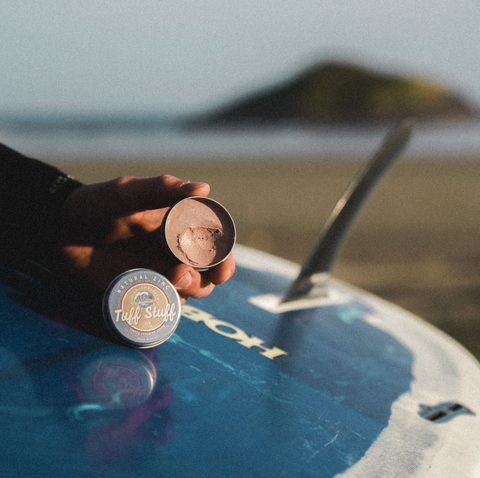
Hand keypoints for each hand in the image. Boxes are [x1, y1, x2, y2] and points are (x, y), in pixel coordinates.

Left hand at [58, 174, 234, 303]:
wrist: (61, 230)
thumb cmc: (97, 205)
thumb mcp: (129, 192)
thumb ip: (163, 189)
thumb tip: (203, 188)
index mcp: (180, 228)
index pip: (214, 244)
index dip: (224, 257)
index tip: (222, 267)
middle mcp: (175, 252)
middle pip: (208, 274)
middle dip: (206, 279)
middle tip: (181, 273)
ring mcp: (158, 273)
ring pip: (190, 292)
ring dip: (188, 291)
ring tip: (169, 280)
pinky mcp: (140, 291)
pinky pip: (164, 305)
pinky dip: (166, 306)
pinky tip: (153, 297)